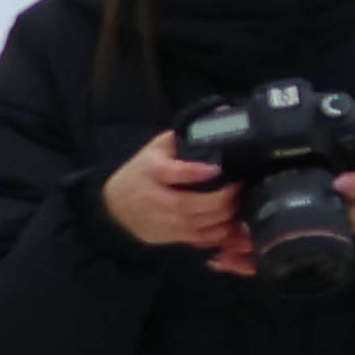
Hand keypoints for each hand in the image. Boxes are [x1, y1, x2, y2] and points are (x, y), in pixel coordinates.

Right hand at [100, 136, 235, 258]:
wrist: (116, 205)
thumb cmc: (142, 172)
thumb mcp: (157, 148)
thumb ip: (185, 135)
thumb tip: (222, 113)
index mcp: (151, 171)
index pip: (171, 173)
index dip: (195, 172)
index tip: (217, 168)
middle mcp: (155, 199)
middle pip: (190, 205)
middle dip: (221, 199)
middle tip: (239, 187)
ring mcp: (162, 221)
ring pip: (198, 225)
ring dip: (224, 216)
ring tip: (239, 202)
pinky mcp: (170, 236)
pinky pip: (199, 240)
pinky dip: (219, 233)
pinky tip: (232, 221)